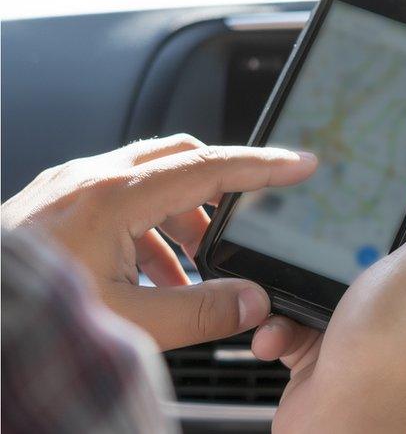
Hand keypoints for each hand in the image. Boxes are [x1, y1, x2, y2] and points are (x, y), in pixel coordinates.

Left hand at [1, 134, 316, 349]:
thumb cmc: (31, 317)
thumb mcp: (126, 322)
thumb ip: (199, 311)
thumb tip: (253, 302)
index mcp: (114, 197)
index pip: (210, 167)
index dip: (263, 166)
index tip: (300, 163)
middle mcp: (91, 179)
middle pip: (182, 157)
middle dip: (223, 187)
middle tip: (249, 219)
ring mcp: (68, 187)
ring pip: (149, 178)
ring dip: (182, 215)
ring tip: (194, 270)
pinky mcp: (53, 204)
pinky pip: (117, 197)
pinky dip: (148, 225)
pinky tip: (150, 275)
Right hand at [251, 181, 405, 433]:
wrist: (339, 427)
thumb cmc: (388, 354)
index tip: (380, 182)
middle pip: (375, 250)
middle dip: (338, 246)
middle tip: (319, 240)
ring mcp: (371, 332)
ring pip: (328, 283)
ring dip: (298, 287)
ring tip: (289, 294)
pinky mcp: (331, 352)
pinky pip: (299, 321)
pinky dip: (282, 326)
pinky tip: (278, 335)